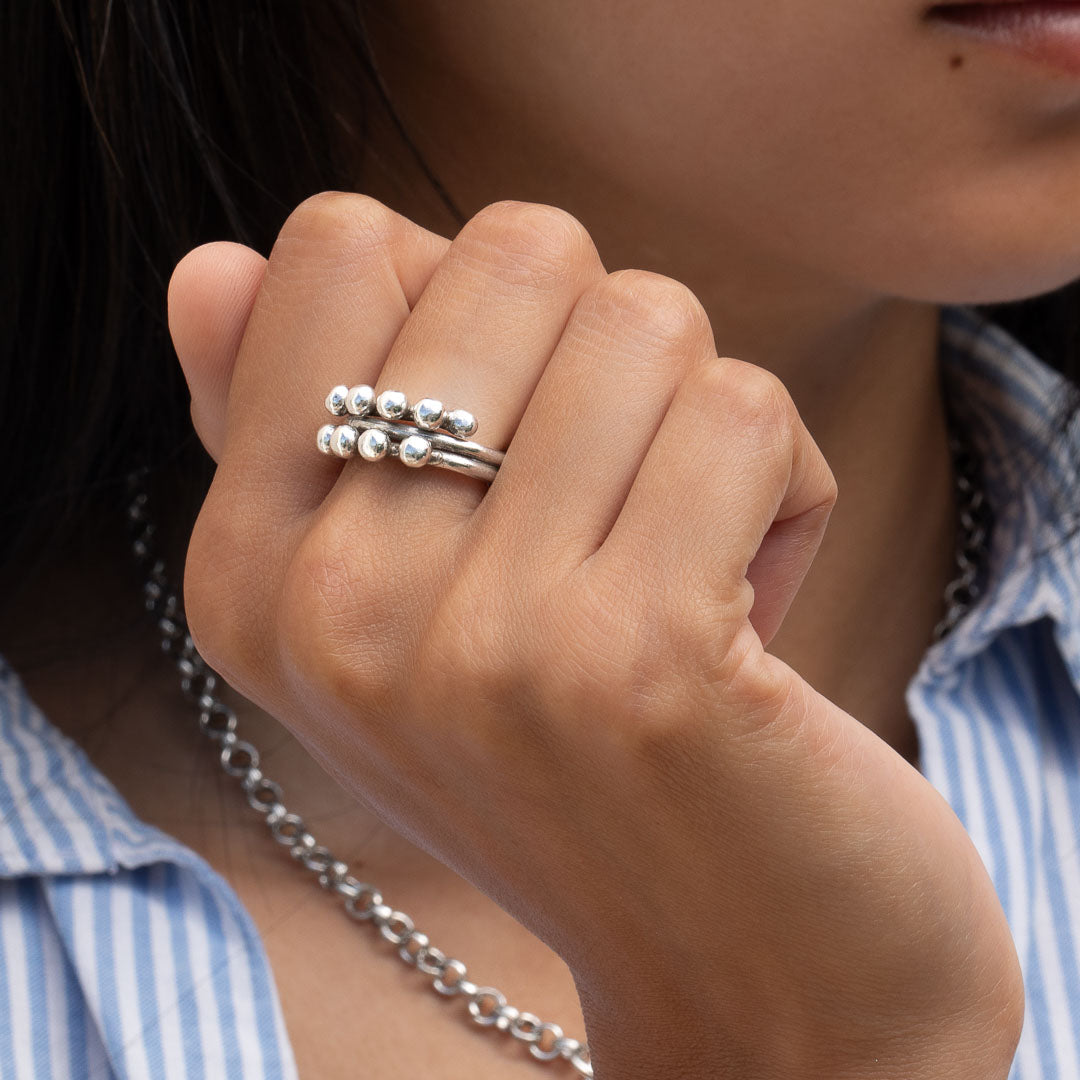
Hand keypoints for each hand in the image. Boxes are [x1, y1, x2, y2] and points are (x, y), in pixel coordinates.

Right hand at [169, 193, 1022, 1079]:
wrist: (741, 962)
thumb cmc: (580, 754)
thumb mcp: (403, 601)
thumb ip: (296, 423)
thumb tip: (214, 262)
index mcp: (253, 576)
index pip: (341, 250)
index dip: (477, 305)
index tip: (513, 437)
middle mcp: (335, 609)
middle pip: (517, 253)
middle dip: (608, 351)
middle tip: (618, 509)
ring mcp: (481, 641)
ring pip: (648, 322)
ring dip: (705, 423)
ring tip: (686, 566)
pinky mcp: (642, 661)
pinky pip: (747, 413)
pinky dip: (788, 486)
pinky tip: (758, 603)